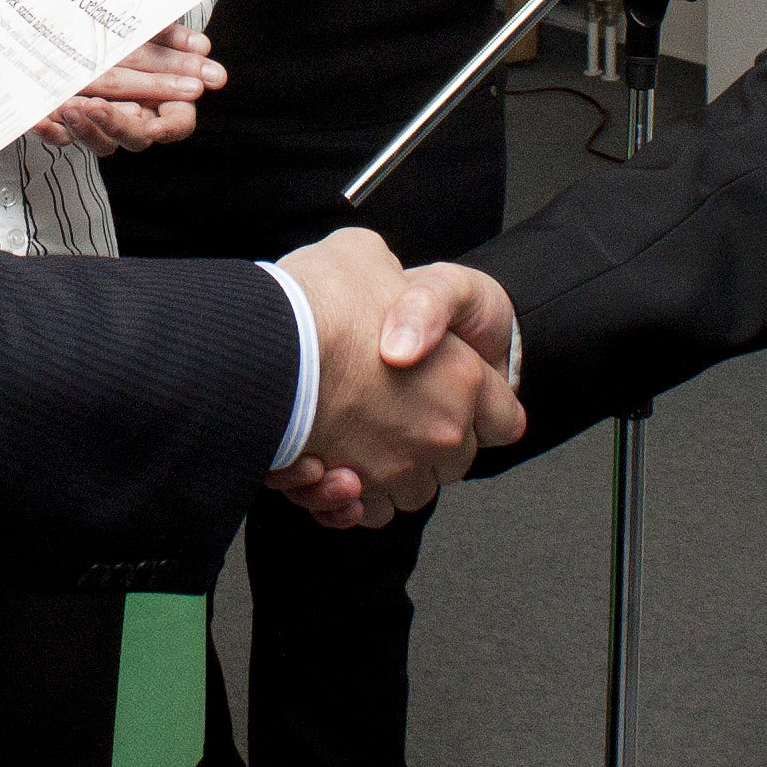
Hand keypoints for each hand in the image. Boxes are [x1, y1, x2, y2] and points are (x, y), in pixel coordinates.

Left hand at [29, 23, 221, 152]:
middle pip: (137, 136)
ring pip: (101, 143)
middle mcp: (134, 114)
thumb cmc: (115, 26)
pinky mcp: (70, 123)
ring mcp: (102, 122)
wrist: (64, 21)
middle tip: (101, 108)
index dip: (170, 127)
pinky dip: (51, 131)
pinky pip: (61, 137)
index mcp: (161, 97)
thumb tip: (200, 47)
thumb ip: (169, 35)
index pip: (177, 122)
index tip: (157, 126)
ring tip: (72, 107)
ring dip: (87, 129)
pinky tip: (40, 120)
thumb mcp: (144, 25)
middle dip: (118, 124)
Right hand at [268, 231, 521, 526]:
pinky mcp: (354, 492)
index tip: (469, 406)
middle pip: (456, 460)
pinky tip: (329, 467)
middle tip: (394, 412)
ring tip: (355, 440)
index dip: (488, 410)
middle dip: (430, 443)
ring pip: (411, 490)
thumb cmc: (318, 301)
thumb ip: (389, 281)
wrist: (261, 346)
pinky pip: (366, 511)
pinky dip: (349, 499)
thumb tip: (384, 279)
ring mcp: (398, 467)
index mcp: (462, 376)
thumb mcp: (364, 255)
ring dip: (388, 472)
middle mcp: (439, 430)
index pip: (505, 419)